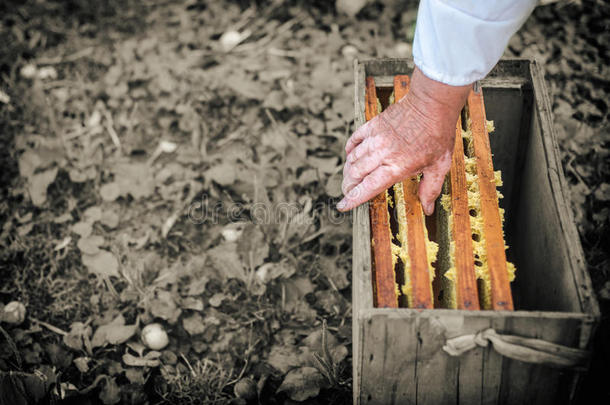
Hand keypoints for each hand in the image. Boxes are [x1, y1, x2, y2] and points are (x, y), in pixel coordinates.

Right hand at [337, 67, 471, 214]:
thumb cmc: (438, 135)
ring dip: (348, 170)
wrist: (432, 104)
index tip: (343, 206)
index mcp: (396, 167)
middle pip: (355, 174)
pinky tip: (350, 155)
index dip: (353, 199)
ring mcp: (375, 138)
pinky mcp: (373, 125)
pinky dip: (349, 150)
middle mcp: (382, 154)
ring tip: (349, 178)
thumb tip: (428, 209)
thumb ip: (430, 188)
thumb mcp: (439, 166)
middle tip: (347, 192)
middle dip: (347, 186)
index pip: (367, 188)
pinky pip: (354, 139)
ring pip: (352, 158)